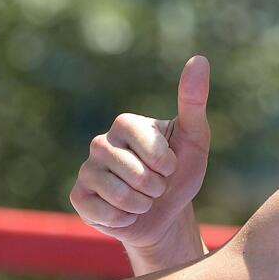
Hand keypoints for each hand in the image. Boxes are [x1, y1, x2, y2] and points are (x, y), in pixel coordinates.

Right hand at [70, 55, 211, 252]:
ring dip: (142, 205)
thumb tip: (200, 59)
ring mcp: (87, 170)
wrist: (163, 215)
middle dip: (155, 188)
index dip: (166, 164)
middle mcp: (100, 142)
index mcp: (125, 124)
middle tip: (156, 186)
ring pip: (119, 194)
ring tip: (143, 200)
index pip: (149, 146)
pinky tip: (125, 214)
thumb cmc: (179, 174)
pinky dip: (124, 219)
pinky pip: (103, 212)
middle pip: (134, 173)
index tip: (169, 166)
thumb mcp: (194, 139)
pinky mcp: (78, 197)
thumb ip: (193, 101)